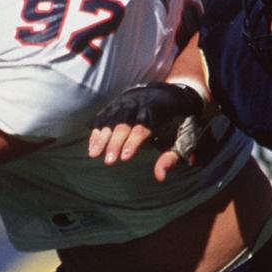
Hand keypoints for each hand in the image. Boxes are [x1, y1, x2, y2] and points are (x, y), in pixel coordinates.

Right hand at [88, 82, 203, 178]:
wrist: (168, 94)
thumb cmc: (175, 123)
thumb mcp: (179, 140)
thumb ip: (169, 158)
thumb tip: (160, 176)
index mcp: (156, 112)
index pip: (142, 127)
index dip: (132, 142)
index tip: (124, 158)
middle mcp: (138, 105)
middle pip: (123, 123)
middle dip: (115, 143)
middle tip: (109, 162)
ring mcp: (125, 102)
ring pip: (110, 119)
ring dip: (101, 137)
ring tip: (93, 154)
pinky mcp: (116, 104)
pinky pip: (104, 116)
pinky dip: (97, 130)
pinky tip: (92, 145)